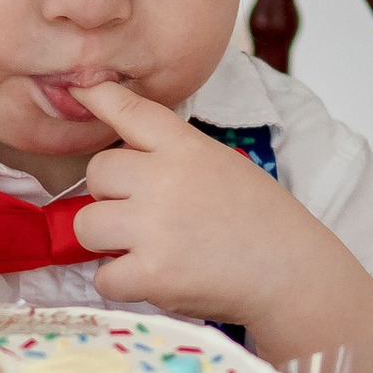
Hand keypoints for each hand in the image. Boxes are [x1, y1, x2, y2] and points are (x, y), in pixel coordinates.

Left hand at [70, 80, 319, 326]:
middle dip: (109, 195)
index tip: (80, 90)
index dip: (98, 97)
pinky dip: (120, 283)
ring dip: (106, 241)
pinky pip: (102, 277)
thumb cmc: (260, 220)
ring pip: (86, 225)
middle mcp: (165, 180)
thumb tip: (121, 159)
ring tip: (141, 248)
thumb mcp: (222, 163)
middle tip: (140, 214)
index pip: (130, 110)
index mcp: (186, 148)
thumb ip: (174, 154)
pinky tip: (150, 278)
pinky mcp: (151, 274)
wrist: (292, 273)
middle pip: (96, 173)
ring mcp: (155, 227)